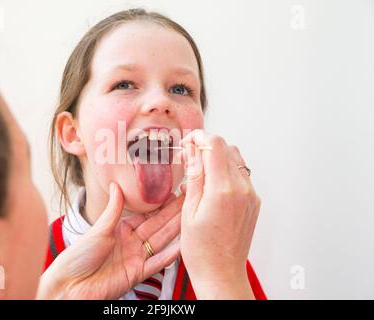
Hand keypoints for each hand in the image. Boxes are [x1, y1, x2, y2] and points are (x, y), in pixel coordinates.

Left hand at [38, 182, 182, 298]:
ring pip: (161, 241)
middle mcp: (131, 243)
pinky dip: (170, 255)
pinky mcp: (137, 274)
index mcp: (121, 230)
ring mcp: (136, 258)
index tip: (175, 193)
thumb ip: (113, 209)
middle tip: (190, 201)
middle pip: (157, 226)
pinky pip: (157, 263)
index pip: (147, 215)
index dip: (162, 205)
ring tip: (191, 217)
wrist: (71, 285)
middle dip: (174, 214)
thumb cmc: (78, 256)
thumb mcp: (99, 229)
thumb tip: (116, 185)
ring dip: (176, 230)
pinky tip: (183, 244)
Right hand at [178, 129, 260, 298]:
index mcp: (223, 190)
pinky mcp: (254, 201)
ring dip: (217, 157)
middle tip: (189, 157)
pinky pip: (241, 174)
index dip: (199, 137)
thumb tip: (192, 149)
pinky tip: (211, 186)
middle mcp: (242, 189)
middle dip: (206, 146)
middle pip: (227, 148)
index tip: (187, 141)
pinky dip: (225, 171)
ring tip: (199, 172)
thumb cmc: (202, 250)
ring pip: (235, 159)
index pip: (215, 144)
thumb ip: (193, 175)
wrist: (222, 274)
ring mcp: (251, 195)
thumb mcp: (189, 210)